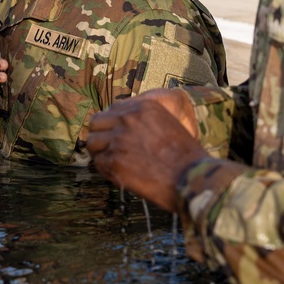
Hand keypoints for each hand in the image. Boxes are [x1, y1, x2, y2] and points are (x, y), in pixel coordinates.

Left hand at [87, 94, 207, 211]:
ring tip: (113, 162)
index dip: (111, 125)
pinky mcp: (114, 161)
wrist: (191, 176)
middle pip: (96, 123)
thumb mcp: (168, 123)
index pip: (111, 111)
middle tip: (109, 149)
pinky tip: (119, 174)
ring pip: (92, 143)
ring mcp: (118, 139)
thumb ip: (144, 121)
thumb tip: (126, 129)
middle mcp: (127, 119)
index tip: (114, 135)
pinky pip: (98, 163)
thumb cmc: (185, 155)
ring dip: (101, 153)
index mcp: (142, 107)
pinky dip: (105, 170)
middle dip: (101, 136)